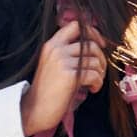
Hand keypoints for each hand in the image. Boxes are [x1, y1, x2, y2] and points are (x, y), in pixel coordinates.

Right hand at [21, 21, 106, 136]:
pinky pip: (94, 74)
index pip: (76, 26)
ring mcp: (62, 61)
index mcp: (52, 45)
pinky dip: (98, 83)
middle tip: (99, 70)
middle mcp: (56, 49)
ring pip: (94, 60)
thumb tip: (96, 45)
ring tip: (95, 82)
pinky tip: (93, 89)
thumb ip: (68, 52)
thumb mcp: (54, 64)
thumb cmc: (48, 90)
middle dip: (101, 57)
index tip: (100, 44)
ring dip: (100, 73)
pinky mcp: (69, 75)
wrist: (34, 110)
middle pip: (90, 43)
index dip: (92, 32)